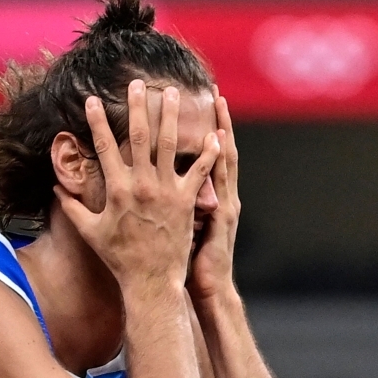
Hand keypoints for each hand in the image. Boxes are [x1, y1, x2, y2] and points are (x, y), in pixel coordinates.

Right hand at [56, 80, 220, 292]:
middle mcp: (141, 185)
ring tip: (173, 94)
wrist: (150, 280)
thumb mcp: (90, 232)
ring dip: (171, 117)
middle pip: (140, 137)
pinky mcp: (187, 201)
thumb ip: (71, 208)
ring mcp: (166, 191)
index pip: (104, 147)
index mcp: (116, 189)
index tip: (91, 100)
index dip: (96, 122)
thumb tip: (55, 188)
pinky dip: (208, 153)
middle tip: (139, 83)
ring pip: (170, 145)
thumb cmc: (119, 258)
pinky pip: (200, 172)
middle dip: (138, 107)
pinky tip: (214, 134)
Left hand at [188, 86, 240, 301]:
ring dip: (220, 130)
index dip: (206, 132)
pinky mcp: (219, 215)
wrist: (207, 286)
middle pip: (219, 150)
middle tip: (214, 91)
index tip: (200, 106)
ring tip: (219, 105)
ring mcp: (222, 203)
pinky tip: (217, 139)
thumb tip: (154, 188)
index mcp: (207, 197)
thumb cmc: (190, 260)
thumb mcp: (183, 229)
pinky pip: (218, 183)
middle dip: (218, 121)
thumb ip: (175, 206)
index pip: (208, 157)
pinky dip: (219, 161)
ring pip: (223, 159)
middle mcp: (219, 195)